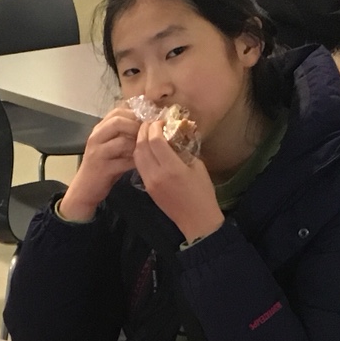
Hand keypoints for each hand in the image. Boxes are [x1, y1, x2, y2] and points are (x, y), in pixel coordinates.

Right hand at [57, 106, 139, 220]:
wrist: (85, 189)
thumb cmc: (102, 166)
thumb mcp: (110, 146)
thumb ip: (123, 135)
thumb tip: (147, 125)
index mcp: (99, 130)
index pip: (117, 111)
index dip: (135, 113)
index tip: (148, 121)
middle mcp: (96, 138)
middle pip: (118, 121)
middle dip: (137, 126)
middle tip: (149, 134)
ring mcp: (98, 153)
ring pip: (122, 141)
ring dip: (138, 145)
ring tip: (147, 149)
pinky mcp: (103, 169)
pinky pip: (124, 161)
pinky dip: (136, 161)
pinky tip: (142, 163)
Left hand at [132, 119, 222, 242]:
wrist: (196, 220)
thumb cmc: (202, 192)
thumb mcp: (198, 166)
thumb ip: (184, 149)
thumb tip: (176, 133)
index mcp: (172, 168)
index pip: (154, 140)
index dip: (155, 127)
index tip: (160, 121)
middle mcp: (157, 174)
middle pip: (141, 146)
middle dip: (144, 131)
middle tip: (150, 123)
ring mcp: (150, 182)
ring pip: (137, 156)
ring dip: (139, 142)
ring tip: (147, 134)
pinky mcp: (147, 188)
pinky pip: (139, 166)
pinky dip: (140, 154)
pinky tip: (147, 149)